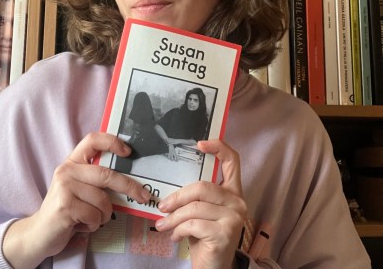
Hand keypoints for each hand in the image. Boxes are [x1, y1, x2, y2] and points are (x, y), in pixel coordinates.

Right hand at [2, 132, 150, 268]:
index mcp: (72, 162)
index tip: (128, 152)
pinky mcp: (65, 206)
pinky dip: (95, 224)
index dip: (112, 142)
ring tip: (92, 218)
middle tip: (144, 196)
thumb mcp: (79, 187)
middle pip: (106, 174)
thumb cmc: (67, 209)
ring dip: (104, 215)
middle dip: (129, 187)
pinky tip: (82, 224)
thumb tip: (129, 175)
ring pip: (103, 200)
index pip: (92, 140)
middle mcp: (67, 170)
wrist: (39, 234)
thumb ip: (96, 177)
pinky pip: (95, 215)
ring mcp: (64, 187)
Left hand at [155, 139, 245, 268]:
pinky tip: (175, 237)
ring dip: (173, 218)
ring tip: (163, 225)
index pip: (232, 161)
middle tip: (162, 207)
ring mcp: (234, 218)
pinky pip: (193, 224)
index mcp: (232, 191)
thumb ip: (195, 195)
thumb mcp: (200, 211)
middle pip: (202, 187)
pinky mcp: (226, 234)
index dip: (218, 147)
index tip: (199, 143)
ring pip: (194, 207)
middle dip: (177, 197)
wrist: (213, 267)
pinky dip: (178, 230)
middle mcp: (238, 201)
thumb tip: (169, 185)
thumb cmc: (204, 236)